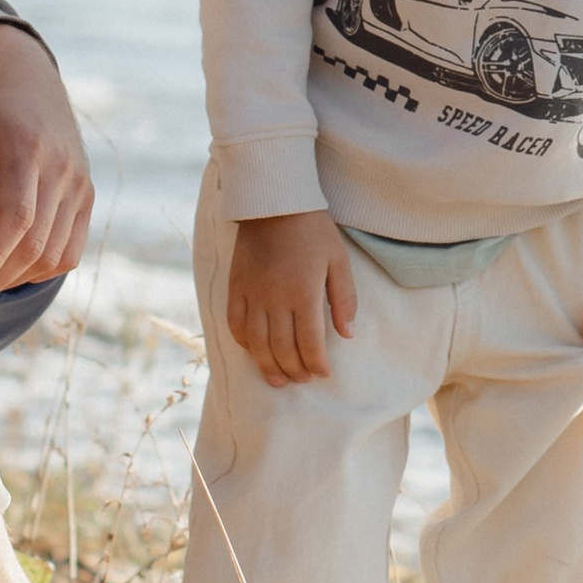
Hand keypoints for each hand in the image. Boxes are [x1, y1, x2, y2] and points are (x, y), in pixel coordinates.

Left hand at [0, 24, 93, 302]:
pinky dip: (44, 268)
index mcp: (27, 148)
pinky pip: (72, 248)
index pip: (17, 218)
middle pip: (37, 243)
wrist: (27, 70)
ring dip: (18, 278)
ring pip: (56, 253)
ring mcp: (80, 182)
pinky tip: (11, 270)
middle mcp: (63, 168)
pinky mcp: (86, 192)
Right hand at [226, 209, 357, 386]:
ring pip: (257, 343)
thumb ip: (344, 299)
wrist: (274, 202)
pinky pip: (235, 323)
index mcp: (304, 293)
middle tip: (303, 379)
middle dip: (295, 370)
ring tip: (278, 380)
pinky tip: (254, 352)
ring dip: (268, 366)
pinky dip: (244, 343)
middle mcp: (275, 299)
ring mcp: (252, 294)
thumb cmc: (313, 230)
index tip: (323, 374)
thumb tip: (347, 335)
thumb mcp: (338, 260)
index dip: (316, 364)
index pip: (310, 343)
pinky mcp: (236, 287)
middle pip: (282, 349)